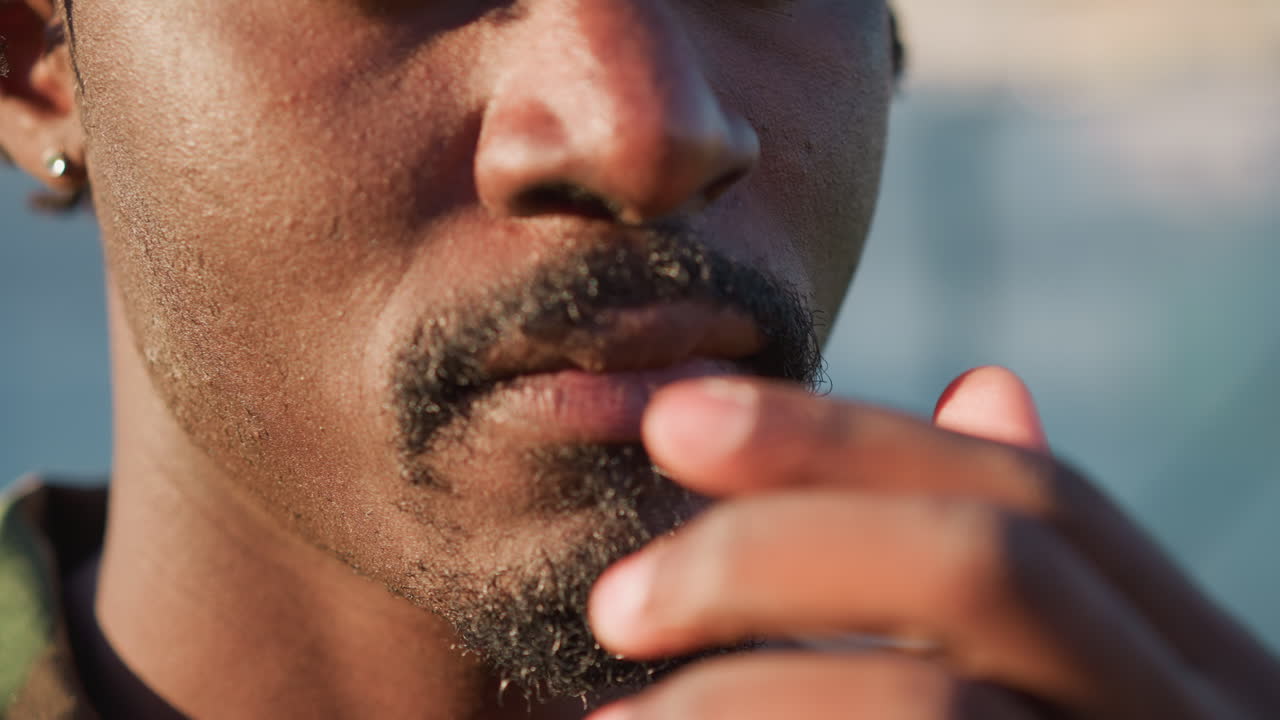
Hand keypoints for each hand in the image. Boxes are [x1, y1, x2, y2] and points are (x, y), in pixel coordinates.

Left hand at [586, 367, 1279, 718]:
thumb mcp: (1070, 686)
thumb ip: (1017, 568)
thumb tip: (985, 380)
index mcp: (1198, 659)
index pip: (1027, 494)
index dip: (842, 437)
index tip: (670, 421)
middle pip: (985, 562)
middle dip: (775, 550)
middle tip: (613, 600)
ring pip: (934, 700)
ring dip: (744, 692)